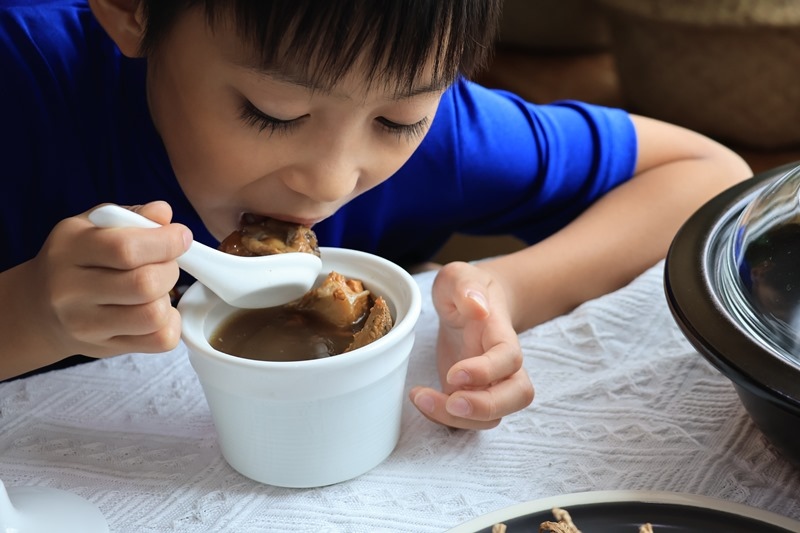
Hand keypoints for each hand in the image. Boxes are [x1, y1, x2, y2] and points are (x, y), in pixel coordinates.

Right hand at [32, 201, 190, 358]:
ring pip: (154, 315)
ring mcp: (86, 324)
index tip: (180, 235)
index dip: (166, 242)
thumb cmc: (76, 259)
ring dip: (169, 297)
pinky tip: (157, 309)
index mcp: (70, 250)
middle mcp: (72, 290)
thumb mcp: (93, 226)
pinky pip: (159, 340)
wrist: (39, 308)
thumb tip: (164, 213)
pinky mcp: (105, 348)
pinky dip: (171, 323)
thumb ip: (131, 216)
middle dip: (170, 268)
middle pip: (145, 284)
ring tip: (158, 288)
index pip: (126, 249)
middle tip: (166, 263)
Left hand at [409, 261, 533, 428]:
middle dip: (485, 407)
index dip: (487, 371)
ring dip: (458, 419)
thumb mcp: (459, 277)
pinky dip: (443, 418)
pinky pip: (467, 420)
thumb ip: (465, 286)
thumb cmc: (466, 290)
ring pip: (492, 416)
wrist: (472, 303)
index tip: (455, 373)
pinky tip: (420, 399)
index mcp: (501, 333)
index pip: (509, 358)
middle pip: (517, 396)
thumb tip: (477, 306)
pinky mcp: (472, 396)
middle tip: (450, 403)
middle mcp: (504, 364)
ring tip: (420, 397)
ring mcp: (490, 384)